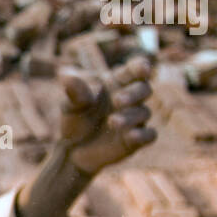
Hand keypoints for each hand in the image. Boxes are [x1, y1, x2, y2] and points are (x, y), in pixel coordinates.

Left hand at [57, 56, 157, 175]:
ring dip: (130, 116)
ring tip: (112, 122)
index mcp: (117, 83)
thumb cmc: (76, 118)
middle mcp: (131, 99)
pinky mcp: (136, 139)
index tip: (143, 68)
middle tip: (117, 100)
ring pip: (145, 112)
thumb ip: (74, 92)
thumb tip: (67, 78)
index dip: (141, 67)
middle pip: (144, 89)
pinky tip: (131, 136)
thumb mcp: (71, 105)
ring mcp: (136, 119)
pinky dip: (143, 135)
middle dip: (134, 93)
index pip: (135, 70)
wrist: (73, 149)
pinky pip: (149, 135)